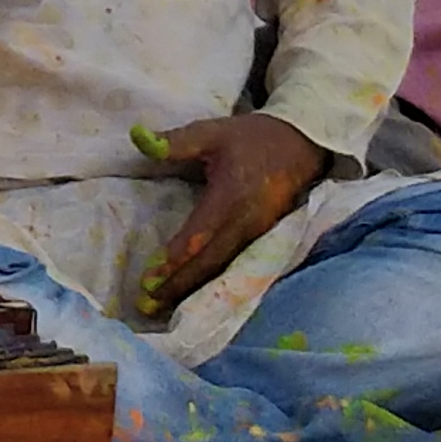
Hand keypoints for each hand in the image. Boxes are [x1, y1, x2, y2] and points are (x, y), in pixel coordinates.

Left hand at [135, 112, 325, 313]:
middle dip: (177, 286)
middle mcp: (247, 222)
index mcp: (231, 196)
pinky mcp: (263, 242)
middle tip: (145, 305)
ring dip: (192, 291)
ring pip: (222, 270)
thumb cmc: (252, 138)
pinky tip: (191, 297)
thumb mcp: (212, 132)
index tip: (147, 279)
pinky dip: (210, 285)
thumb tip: (137, 137)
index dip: (174, 259)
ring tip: (161, 309)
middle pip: (209, 262)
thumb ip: (175, 141)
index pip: (199, 235)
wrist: (303, 145)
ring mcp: (258, 235)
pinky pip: (234, 268)